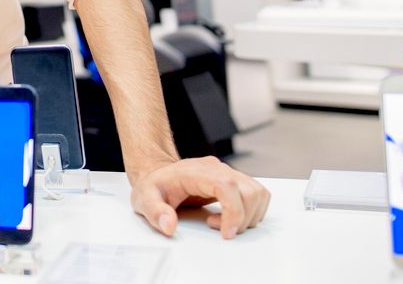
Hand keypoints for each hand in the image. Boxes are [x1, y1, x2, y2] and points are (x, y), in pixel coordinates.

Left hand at [130, 156, 269, 238]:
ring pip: (257, 192)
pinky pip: (256, 195)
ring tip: (223, 223)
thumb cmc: (154, 186)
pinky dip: (251, 211)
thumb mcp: (145, 199)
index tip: (226, 233)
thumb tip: (169, 226)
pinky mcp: (234, 181)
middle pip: (248, 190)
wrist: (159, 174)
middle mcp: (217, 169)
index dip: (233, 211)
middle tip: (220, 229)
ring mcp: (228, 173)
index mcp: (196, 172)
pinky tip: (229, 217)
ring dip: (249, 216)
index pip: (227, 185)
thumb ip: (155, 212)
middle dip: (242, 218)